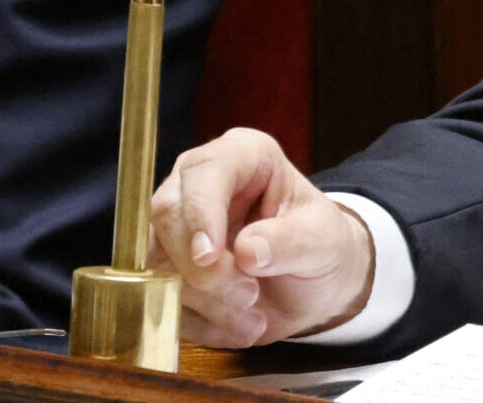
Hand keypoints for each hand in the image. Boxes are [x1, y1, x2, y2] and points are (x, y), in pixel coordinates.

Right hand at [145, 127, 377, 346]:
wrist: (313, 284)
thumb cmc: (320, 245)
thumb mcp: (324, 240)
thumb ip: (292, 242)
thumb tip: (246, 251)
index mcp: (243, 156)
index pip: (203, 172)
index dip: (199, 213)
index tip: (209, 257)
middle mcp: (199, 183)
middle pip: (167, 215)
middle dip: (203, 269)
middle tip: (249, 296)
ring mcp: (177, 226)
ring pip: (158, 262)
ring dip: (207, 302)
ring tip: (255, 317)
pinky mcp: (168, 267)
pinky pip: (162, 298)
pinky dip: (202, 323)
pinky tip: (241, 326)